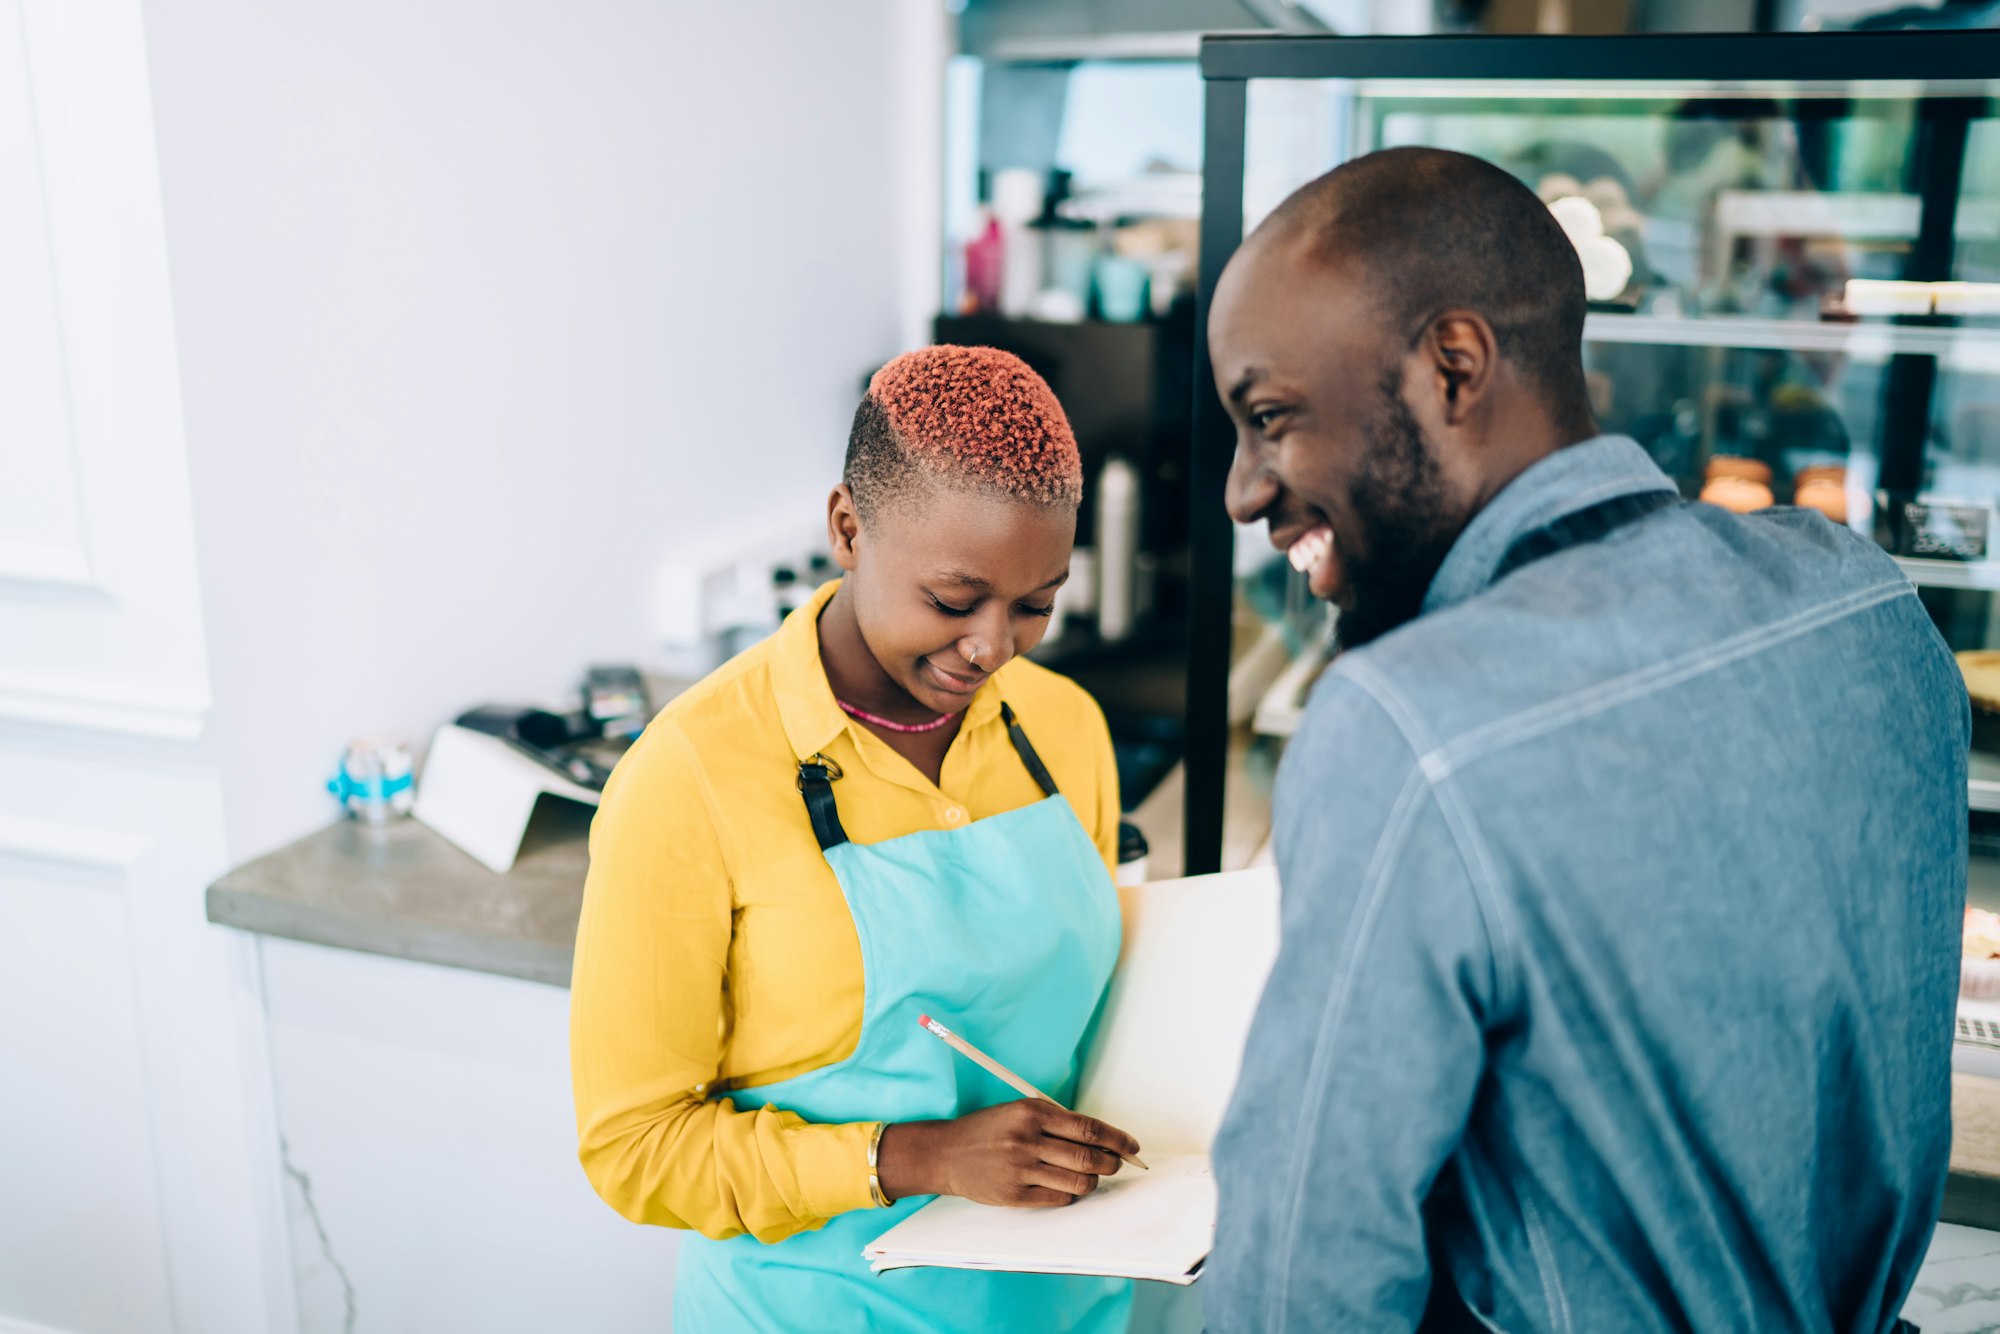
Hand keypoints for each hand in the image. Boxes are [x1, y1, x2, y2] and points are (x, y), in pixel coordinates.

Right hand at [876, 1100, 1140, 1207]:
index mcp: (1031, 1113)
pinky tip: (1066, 1187)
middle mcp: (1027, 1140)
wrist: (946, 1153)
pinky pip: (1059, 1200)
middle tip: (1116, 1164)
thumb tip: (1101, 1137)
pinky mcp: (1014, 1195)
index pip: (1089, 1128)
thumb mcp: (1019, 1111)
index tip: (1132, 1146)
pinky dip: (1070, 1195)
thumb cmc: (988, 1130)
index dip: (1117, 1139)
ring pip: (1078, 1183)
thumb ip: (1056, 1121)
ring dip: (1093, 1182)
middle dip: (1111, 1163)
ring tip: (1090, 1177)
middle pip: (1088, 1158)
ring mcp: (1020, 1170)